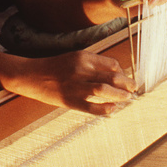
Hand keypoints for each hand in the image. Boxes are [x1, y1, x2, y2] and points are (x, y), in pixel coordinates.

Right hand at [5, 50, 135, 115]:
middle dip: (127, 84)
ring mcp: (75, 86)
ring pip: (104, 91)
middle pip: (111, 77)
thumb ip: (93, 63)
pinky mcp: (69, 101)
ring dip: (119, 95)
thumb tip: (116, 72)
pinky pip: (91, 107)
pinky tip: (113, 109)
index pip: (111, 64)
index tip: (127, 77)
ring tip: (127, 98)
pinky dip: (105, 109)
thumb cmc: (55, 66)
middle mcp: (80, 70)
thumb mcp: (74, 57)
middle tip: (134, 88)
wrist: (31, 76)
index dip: (123, 72)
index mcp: (83, 57)